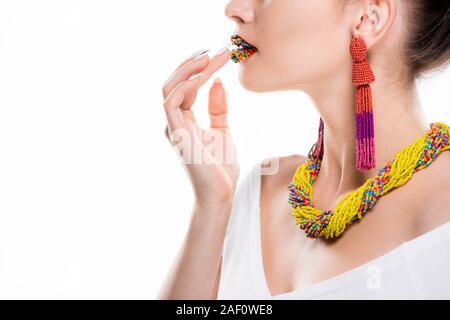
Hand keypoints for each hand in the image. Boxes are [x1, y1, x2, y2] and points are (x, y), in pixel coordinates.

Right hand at [162, 47, 239, 205]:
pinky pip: (172, 101)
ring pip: (170, 88)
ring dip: (189, 69)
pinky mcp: (177, 133)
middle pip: (174, 82)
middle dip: (193, 63)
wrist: (221, 193)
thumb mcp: (222, 130)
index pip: (186, 86)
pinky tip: (204, 74)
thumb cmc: (220, 167)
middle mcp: (174, 121)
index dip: (201, 68)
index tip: (221, 55)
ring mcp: (173, 127)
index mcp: (184, 120)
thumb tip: (217, 82)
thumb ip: (217, 107)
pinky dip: (185, 84)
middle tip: (215, 50)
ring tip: (209, 56)